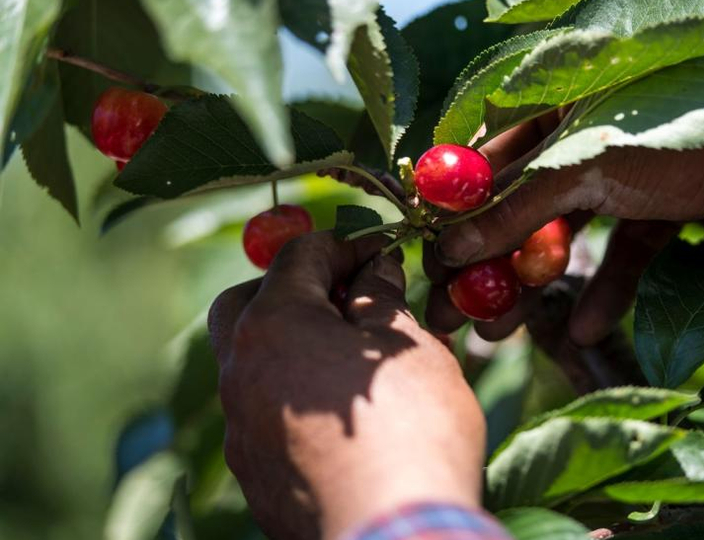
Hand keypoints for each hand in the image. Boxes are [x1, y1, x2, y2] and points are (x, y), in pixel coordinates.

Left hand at [209, 233, 484, 539]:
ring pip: (253, 364)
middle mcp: (240, 372)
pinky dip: (294, 397)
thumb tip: (376, 270)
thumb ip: (381, 298)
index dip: (346, 245)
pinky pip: (265, 415)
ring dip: (294, 345)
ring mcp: (240, 428)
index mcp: (272, 325)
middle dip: (293, 288)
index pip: (299, 256)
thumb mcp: (407, 348)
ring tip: (350, 358)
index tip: (382, 252)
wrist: (392, 532)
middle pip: (248, 304)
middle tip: (346, 296)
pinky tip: (341, 414)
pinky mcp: (254, 474)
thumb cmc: (410, 427)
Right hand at [426, 78, 703, 344]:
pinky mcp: (658, 210)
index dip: (453, 212)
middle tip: (453, 313)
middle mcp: (586, 134)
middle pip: (519, 205)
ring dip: (533, 284)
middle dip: (486, 263)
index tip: (427, 259)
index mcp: (560, 103)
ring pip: (564, 235)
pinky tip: (585, 329)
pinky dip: (605, 289)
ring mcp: (624, 175)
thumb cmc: (679, 138)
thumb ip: (517, 208)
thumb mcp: (585, 167)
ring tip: (499, 333)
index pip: (486, 158)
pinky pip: (620, 252)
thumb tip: (452, 250)